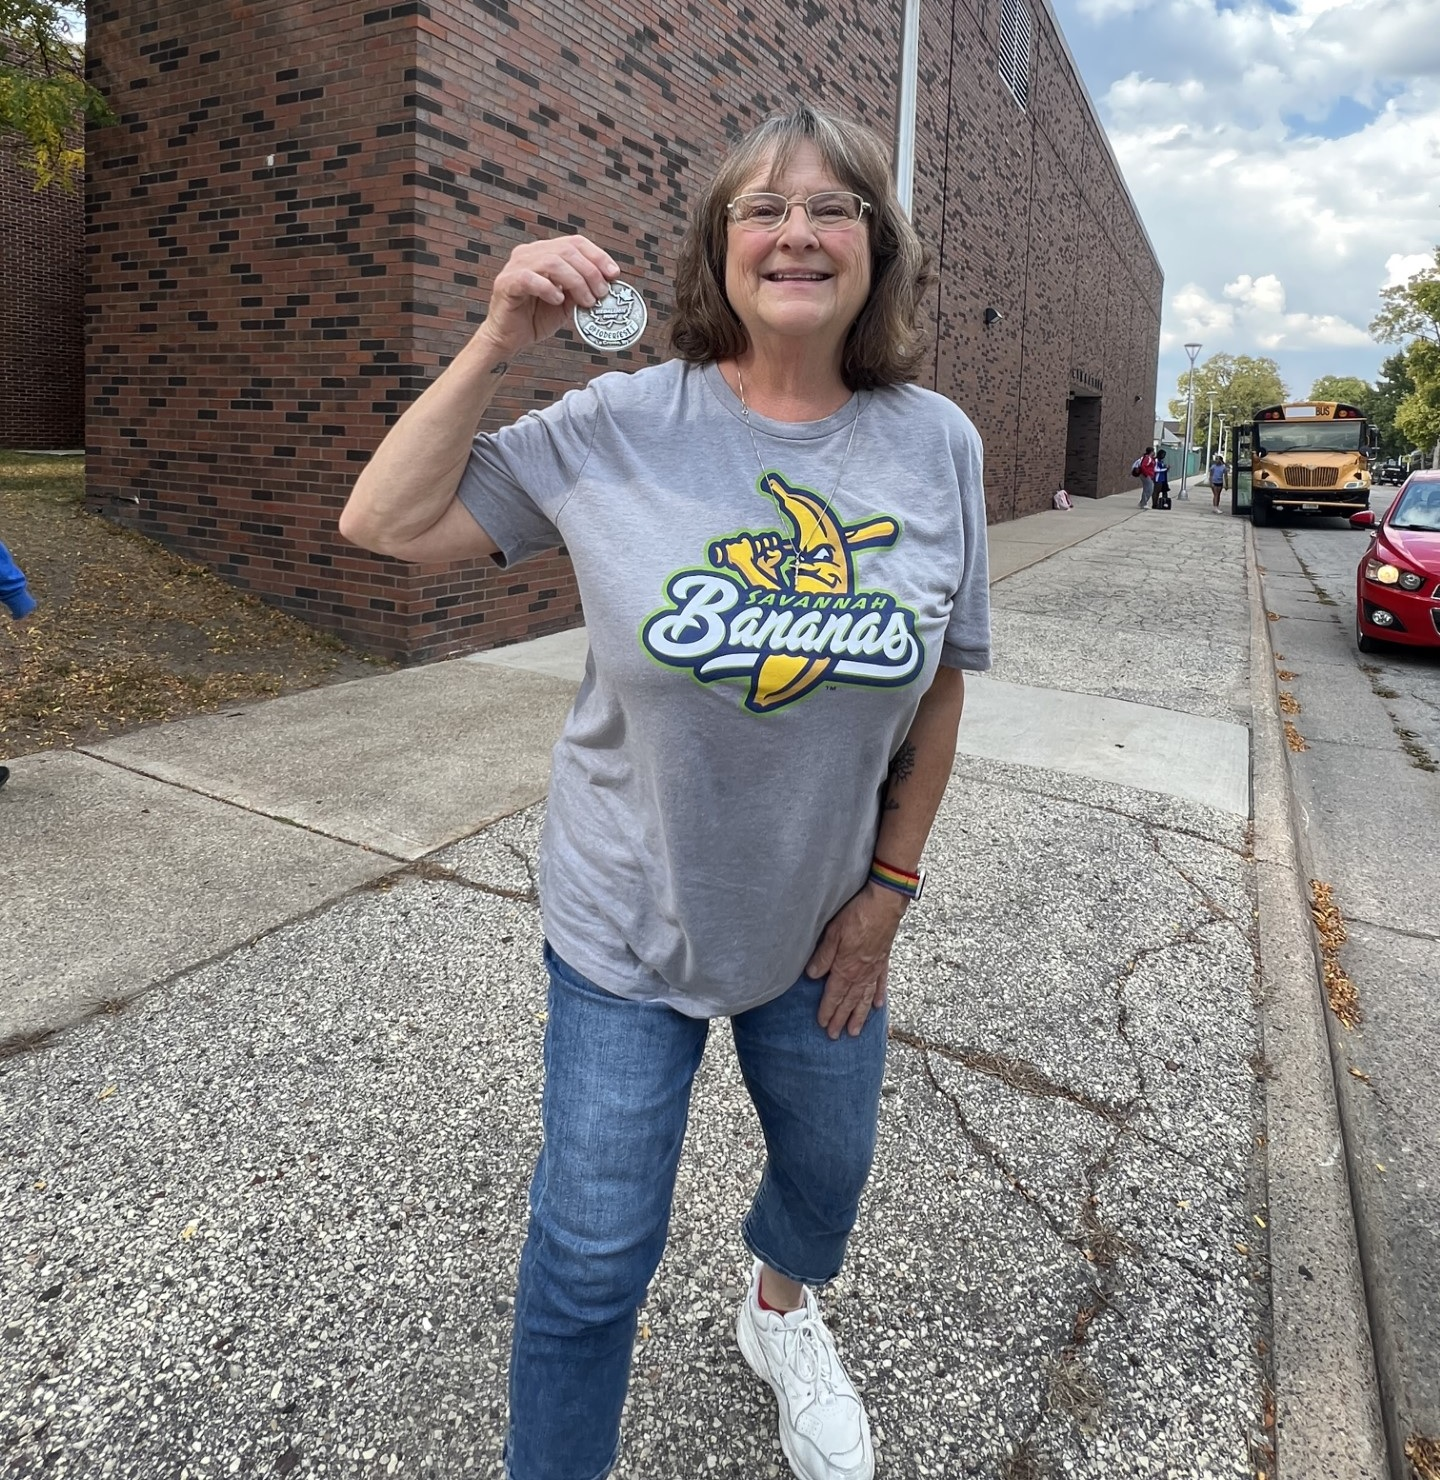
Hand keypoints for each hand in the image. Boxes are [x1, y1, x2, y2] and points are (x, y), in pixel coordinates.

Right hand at [476, 235, 619, 358]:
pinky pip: (529, 278)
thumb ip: (581, 288)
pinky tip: (557, 301)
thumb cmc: (536, 318)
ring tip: (585, 301)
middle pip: (567, 250)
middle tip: (601, 293)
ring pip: (551, 262)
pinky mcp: (506, 283)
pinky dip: (548, 288)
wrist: (509, 338)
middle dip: (590, 272)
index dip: (598, 255)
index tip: (614, 274)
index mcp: (545, 252)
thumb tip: (606, 283)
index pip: (575, 242)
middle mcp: (529, 253)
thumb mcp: (567, 302)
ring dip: (575, 281)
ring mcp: (516, 266)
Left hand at [806, 883, 906, 1039]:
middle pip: (849, 1001)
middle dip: (841, 1019)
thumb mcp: (833, 932)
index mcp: (846, 968)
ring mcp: (875, 968)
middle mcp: (862, 973)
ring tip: (855, 1031)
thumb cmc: (857, 914)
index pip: (834, 995)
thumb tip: (812, 976)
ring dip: (859, 1016)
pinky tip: (877, 1006)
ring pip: (865, 998)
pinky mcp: (884, 960)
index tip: (823, 1024)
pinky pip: (881, 983)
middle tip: (835, 1036)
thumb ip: (823, 956)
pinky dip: (878, 996)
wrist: (885, 903)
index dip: (827, 1010)